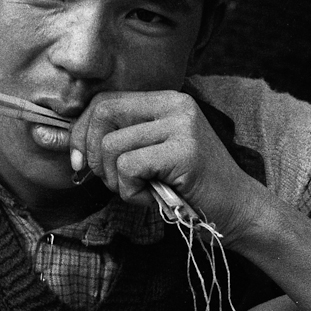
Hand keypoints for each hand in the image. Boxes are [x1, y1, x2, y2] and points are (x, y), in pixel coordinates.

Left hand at [69, 90, 262, 242]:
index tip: (80, 162)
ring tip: (140, 190)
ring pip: (112, 146)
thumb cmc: (189, 186)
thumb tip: (73, 145)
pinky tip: (151, 198)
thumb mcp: (153, 153)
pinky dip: (130, 192)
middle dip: (92, 153)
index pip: (105, 100)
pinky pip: (129, 167)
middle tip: (109, 180)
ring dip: (115, 180)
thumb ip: (123, 140)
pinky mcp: (184, 152)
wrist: (238, 210)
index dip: (81, 131)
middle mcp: (175, 105)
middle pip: (103, 114)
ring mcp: (182, 126)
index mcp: (166, 100)